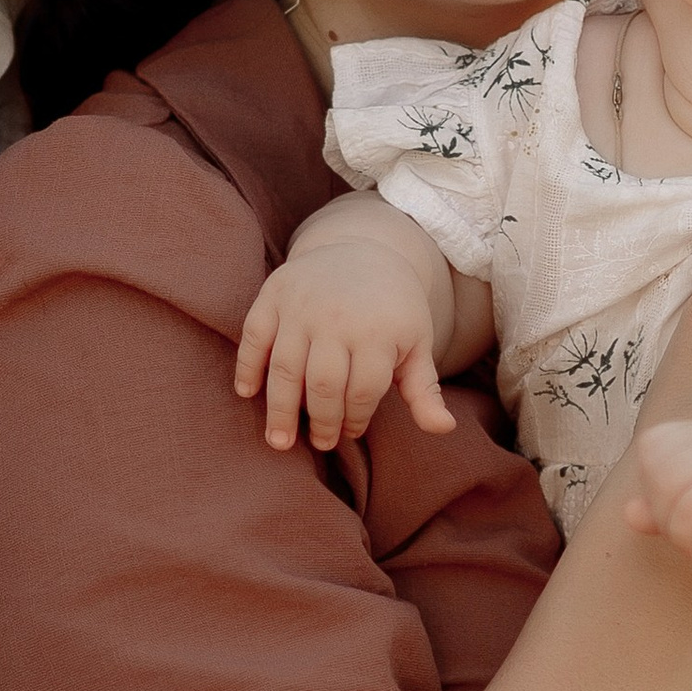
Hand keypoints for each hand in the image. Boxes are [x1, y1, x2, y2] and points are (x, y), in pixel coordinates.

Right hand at [234, 237, 452, 453]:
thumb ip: (424, 390)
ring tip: (280, 442)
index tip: (350, 433)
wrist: (365, 247)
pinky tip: (248, 394)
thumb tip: (444, 430)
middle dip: (320, 421)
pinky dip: (247, 365)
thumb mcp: (416, 344)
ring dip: (279, 409)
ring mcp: (300, 305)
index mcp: (377, 332)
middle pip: (321, 384)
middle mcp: (336, 318)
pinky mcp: (273, 294)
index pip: (361, 391)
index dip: (355, 419)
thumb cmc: (394, 309)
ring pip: (284, 367)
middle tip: (320, 443)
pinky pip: (254, 335)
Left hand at [623, 415, 691, 564]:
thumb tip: (628, 513)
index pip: (653, 445)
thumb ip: (663, 508)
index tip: (678, 511)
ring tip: (691, 539)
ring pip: (666, 483)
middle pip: (654, 462)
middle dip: (658, 504)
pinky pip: (688, 507)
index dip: (652, 482)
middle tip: (685, 531)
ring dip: (669, 522)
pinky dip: (682, 535)